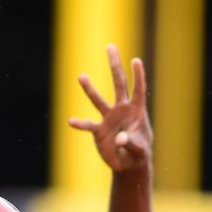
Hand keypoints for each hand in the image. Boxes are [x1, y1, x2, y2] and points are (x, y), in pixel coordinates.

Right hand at [68, 44, 152, 173]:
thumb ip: (131, 143)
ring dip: (90, 89)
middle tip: (110, 46)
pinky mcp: (99, 131)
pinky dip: (80, 124)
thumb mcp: (140, 150)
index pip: (139, 89)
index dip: (138, 76)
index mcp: (137, 110)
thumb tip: (120, 138)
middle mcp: (122, 110)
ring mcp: (109, 118)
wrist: (128, 164)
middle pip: (119, 83)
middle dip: (115, 65)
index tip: (135, 60)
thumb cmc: (138, 153)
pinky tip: (71, 121)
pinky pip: (88, 125)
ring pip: (99, 100)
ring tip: (81, 76)